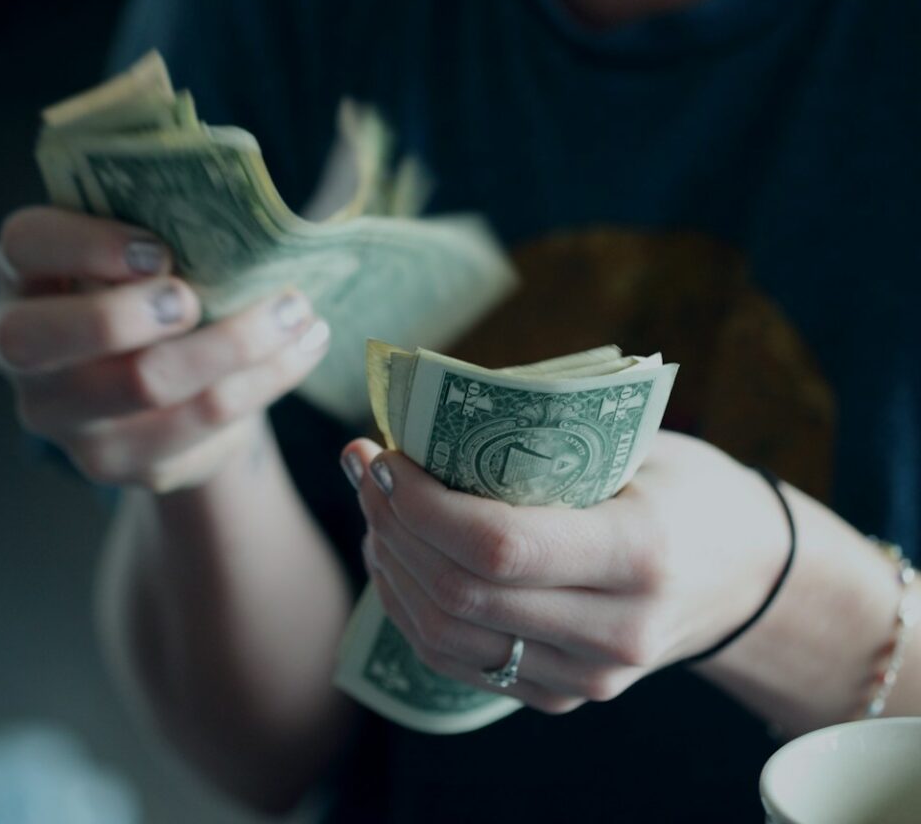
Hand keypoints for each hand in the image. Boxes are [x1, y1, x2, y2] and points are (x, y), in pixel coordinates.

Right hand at [0, 206, 329, 491]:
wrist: (169, 388)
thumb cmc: (158, 291)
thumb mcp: (150, 253)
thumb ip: (170, 228)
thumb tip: (249, 214)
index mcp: (26, 275)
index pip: (24, 246)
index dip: (84, 245)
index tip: (157, 249)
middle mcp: (22, 351)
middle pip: (48, 338)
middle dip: (129, 313)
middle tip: (195, 298)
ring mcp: (64, 417)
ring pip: (145, 383)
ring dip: (235, 342)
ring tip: (297, 310)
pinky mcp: (119, 462)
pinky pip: (200, 423)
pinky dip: (266, 379)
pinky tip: (304, 347)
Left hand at [347, 431, 789, 713]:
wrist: (746, 575)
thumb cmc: (688, 488)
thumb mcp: (637, 444)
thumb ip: (545, 439)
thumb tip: (430, 417)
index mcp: (639, 553)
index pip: (499, 546)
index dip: (422, 503)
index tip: (385, 455)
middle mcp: (614, 632)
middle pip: (460, 594)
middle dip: (392, 526)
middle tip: (366, 469)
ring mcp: (588, 677)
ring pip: (447, 637)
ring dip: (391, 566)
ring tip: (374, 508)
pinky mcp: (564, 695)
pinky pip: (460, 663)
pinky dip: (412, 608)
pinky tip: (397, 558)